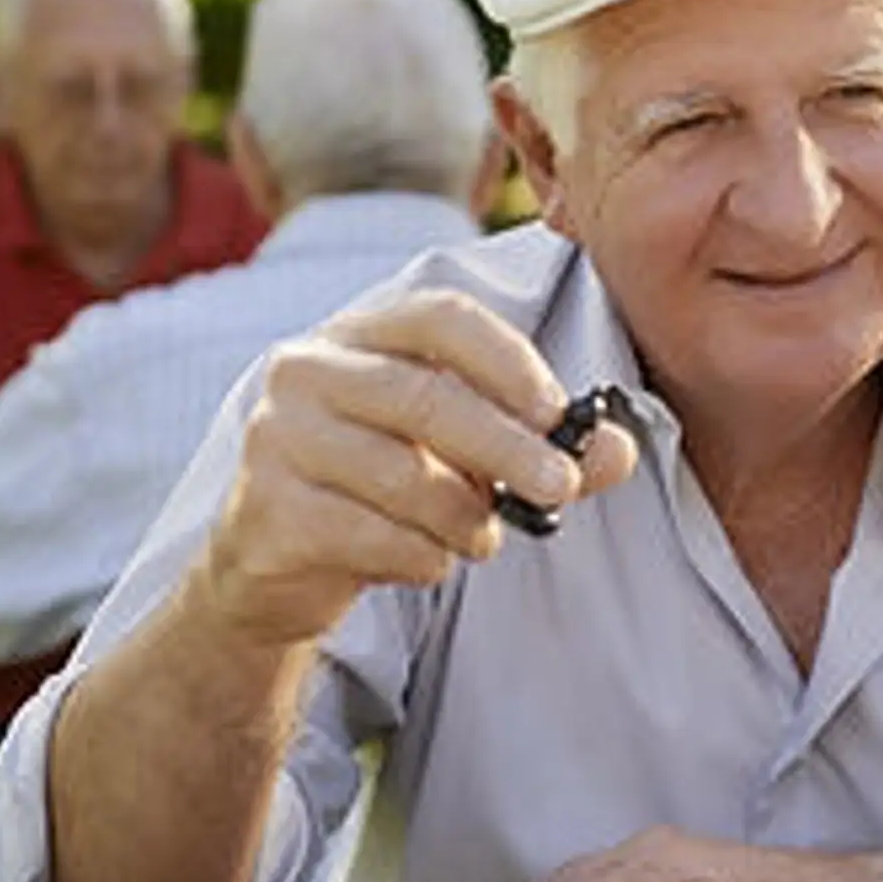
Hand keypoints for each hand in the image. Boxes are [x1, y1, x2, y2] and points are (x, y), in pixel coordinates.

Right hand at [194, 289, 637, 646]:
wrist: (275, 564)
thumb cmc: (384, 489)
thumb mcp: (466, 458)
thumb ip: (543, 447)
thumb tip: (617, 452)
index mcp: (361, 335)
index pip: (441, 317)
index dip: (506, 359)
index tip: (556, 411)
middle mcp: (308, 370)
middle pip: (424, 397)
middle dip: (507, 448)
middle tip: (561, 486)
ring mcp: (277, 438)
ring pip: (401, 475)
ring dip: (465, 517)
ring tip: (484, 538)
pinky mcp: (266, 510)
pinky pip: (370, 535)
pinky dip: (420, 557)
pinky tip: (427, 559)